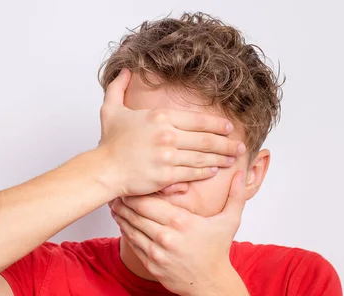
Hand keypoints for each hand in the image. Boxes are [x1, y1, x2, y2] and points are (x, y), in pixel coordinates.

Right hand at [97, 68, 245, 196]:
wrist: (103, 169)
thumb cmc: (108, 143)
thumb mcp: (111, 109)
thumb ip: (118, 87)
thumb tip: (124, 71)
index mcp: (160, 117)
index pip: (198, 120)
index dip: (217, 125)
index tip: (229, 128)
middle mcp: (167, 135)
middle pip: (206, 139)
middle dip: (226, 143)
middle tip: (240, 146)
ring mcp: (167, 156)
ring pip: (202, 157)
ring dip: (221, 158)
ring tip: (232, 158)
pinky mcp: (166, 175)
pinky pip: (192, 172)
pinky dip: (206, 172)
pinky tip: (215, 170)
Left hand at [110, 170, 246, 295]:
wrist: (210, 283)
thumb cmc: (218, 250)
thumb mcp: (230, 221)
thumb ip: (236, 195)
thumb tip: (242, 172)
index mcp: (182, 222)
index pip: (149, 202)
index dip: (135, 192)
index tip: (130, 184)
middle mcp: (166, 237)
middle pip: (135, 213)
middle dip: (124, 201)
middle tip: (116, 190)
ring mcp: (157, 252)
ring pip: (130, 228)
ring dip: (121, 216)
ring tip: (114, 204)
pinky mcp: (151, 264)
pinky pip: (133, 244)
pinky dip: (126, 231)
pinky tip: (122, 222)